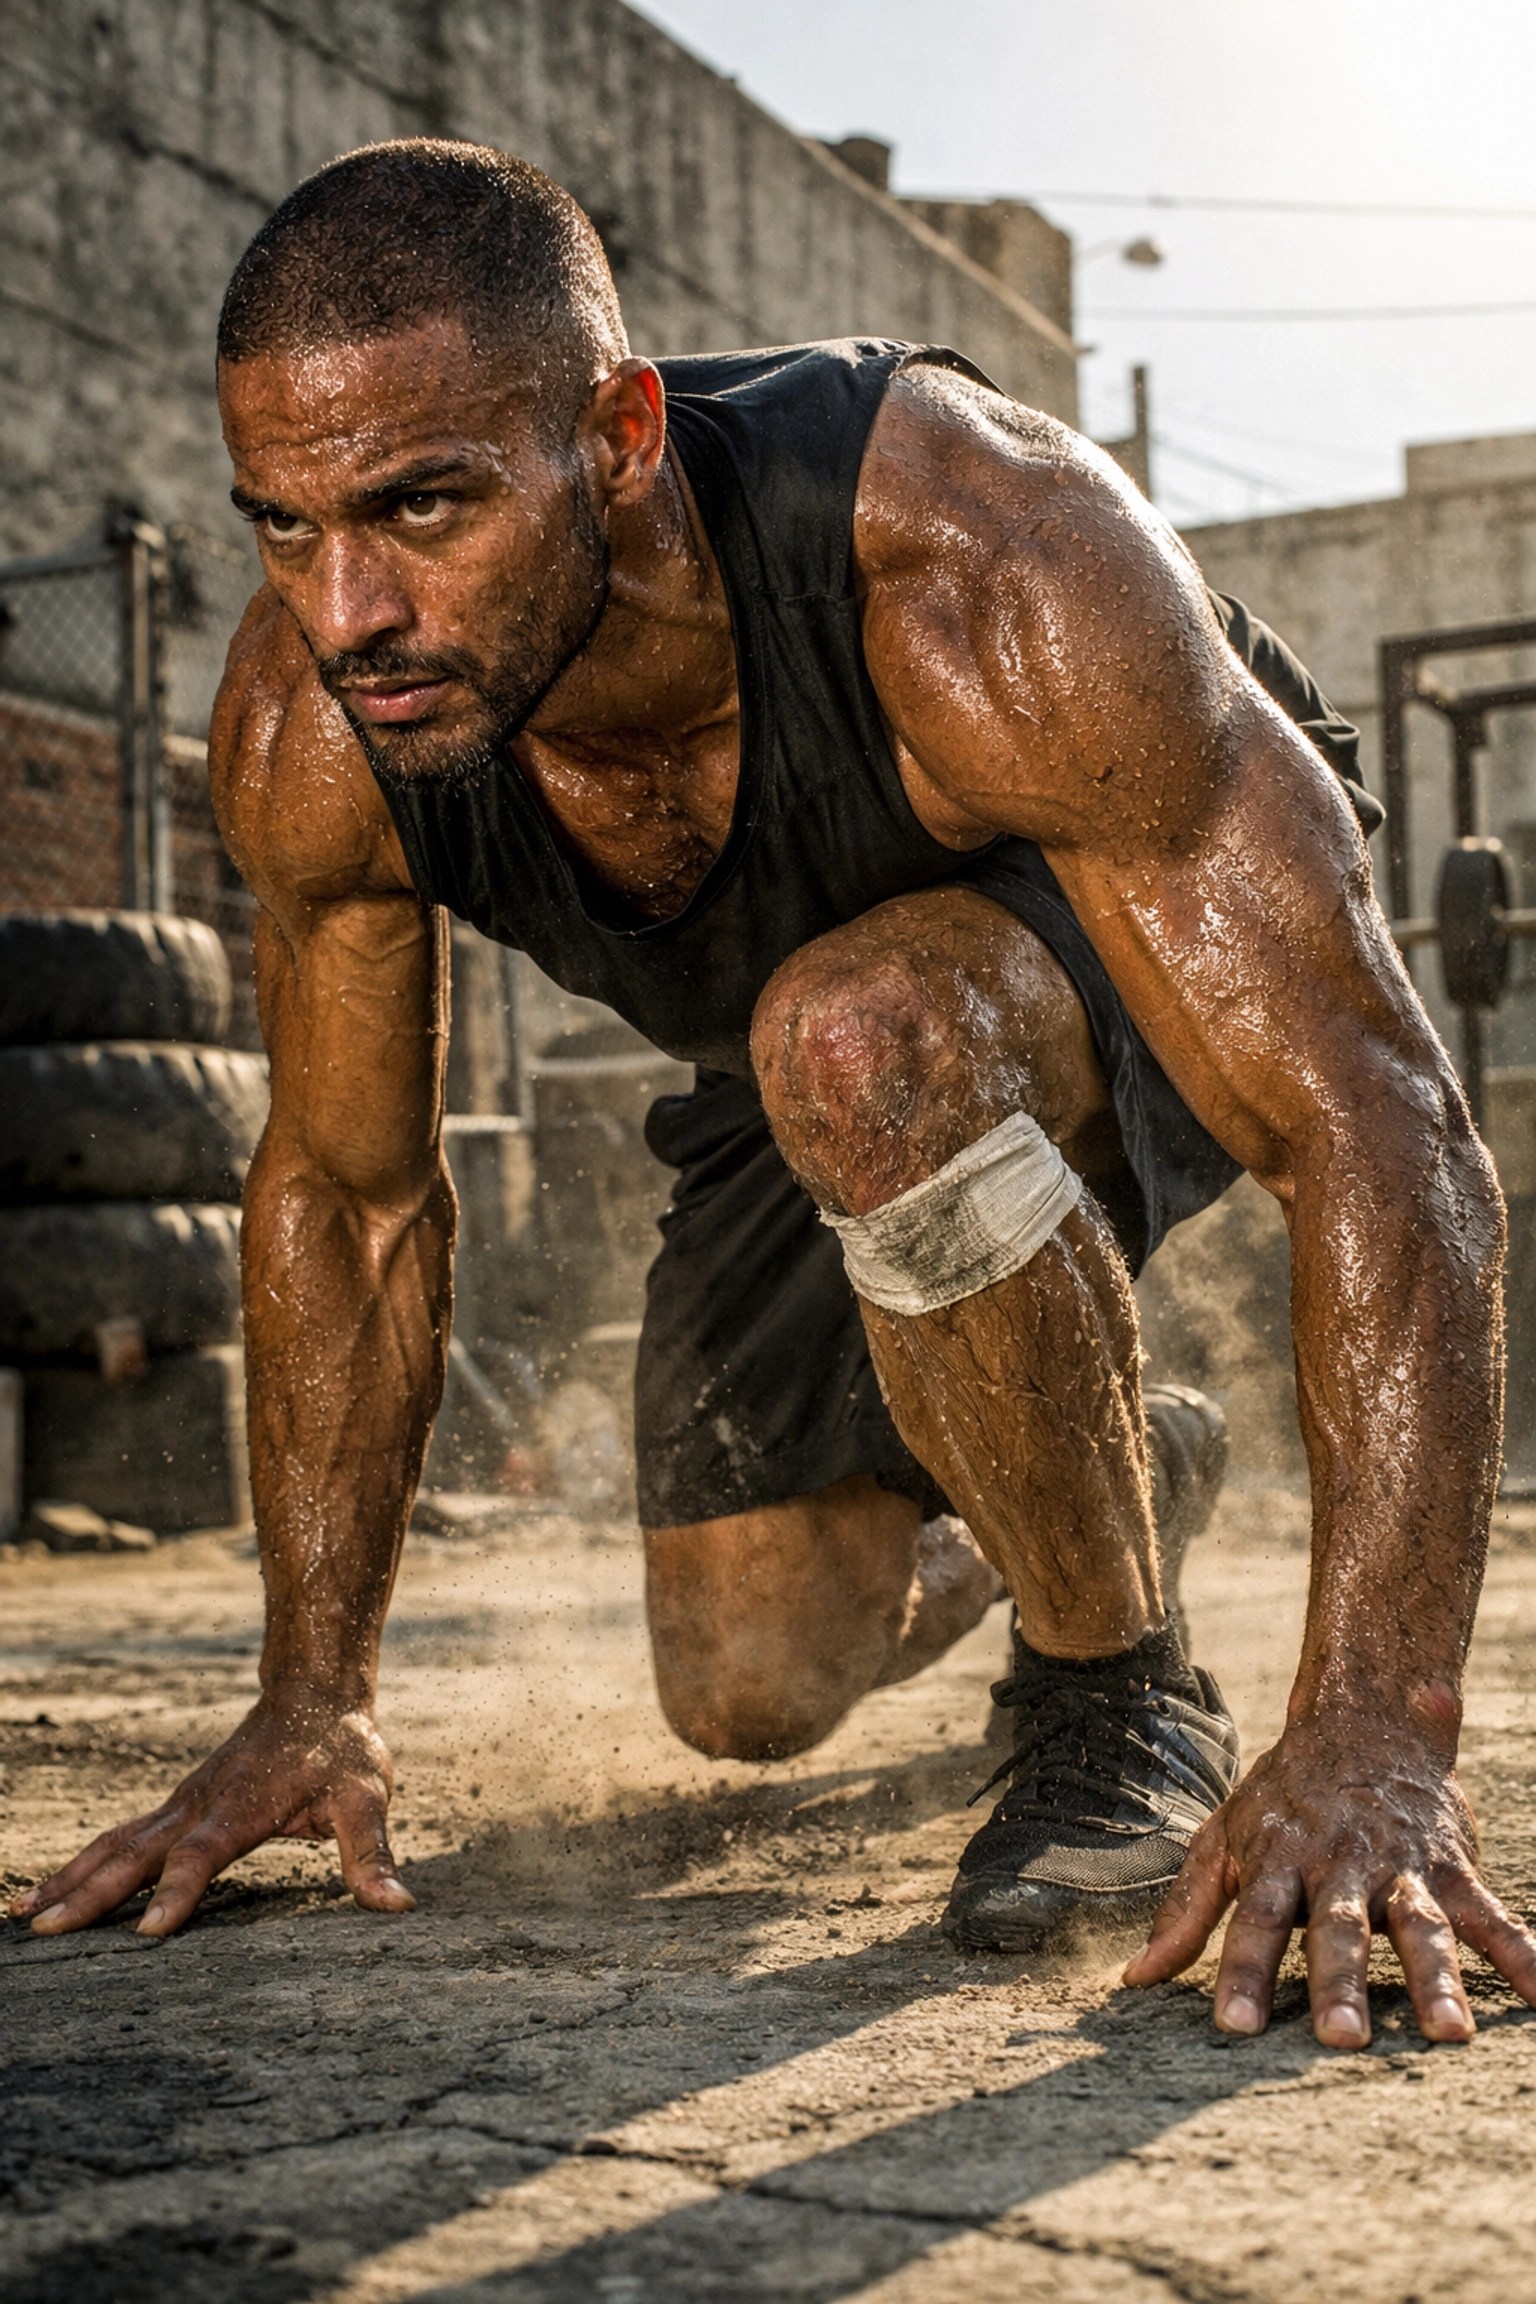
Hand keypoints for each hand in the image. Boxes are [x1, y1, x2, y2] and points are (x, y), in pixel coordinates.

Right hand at [8, 1691, 413, 1937]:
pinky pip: (122, 1835)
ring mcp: (182, 1803)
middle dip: (91, 1895)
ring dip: (71, 1878)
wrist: (313, 1691)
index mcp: (241, 1809)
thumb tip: (397, 1906)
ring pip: (116, 1844)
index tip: (149, 1934)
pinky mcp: (177, 1804)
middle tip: (46, 1932)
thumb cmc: (341, 1749)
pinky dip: (83, 1862)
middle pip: (136, 1854)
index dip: (179, 1894)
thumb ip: (372, 1854)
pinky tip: (55, 1889)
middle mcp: (200, 1806)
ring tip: (23, 1915)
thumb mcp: (366, 1798)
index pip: (202, 1857)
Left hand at [1124, 1704, 1535, 2047]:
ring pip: (1418, 1927)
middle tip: (1339, 2039)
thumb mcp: (1223, 1839)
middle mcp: (1339, 1864)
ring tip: (1447, 2034)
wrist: (1362, 1719)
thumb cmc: (1281, 1797)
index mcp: (1278, 1858)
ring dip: (1434, 1980)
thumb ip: (1186, 1910)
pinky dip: (1521, 1953)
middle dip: (1339, 1984)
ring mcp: (1399, 1866)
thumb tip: (1134, 1979)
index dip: (1241, 1972)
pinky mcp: (1449, 1867)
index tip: (1232, 2027)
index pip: (1254, 1922)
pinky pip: (1490, 1914)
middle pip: (1337, 1929)